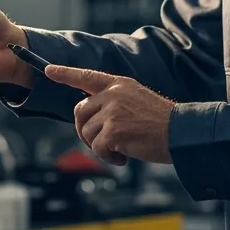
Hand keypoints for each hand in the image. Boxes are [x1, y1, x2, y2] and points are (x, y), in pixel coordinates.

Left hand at [43, 65, 174, 166]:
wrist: (181, 132)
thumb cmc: (161, 122)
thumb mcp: (136, 100)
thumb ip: (113, 103)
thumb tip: (90, 118)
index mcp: (118, 84)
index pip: (86, 76)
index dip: (65, 74)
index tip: (48, 70)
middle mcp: (112, 94)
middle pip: (79, 112)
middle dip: (85, 130)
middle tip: (102, 143)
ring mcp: (112, 111)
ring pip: (86, 132)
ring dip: (99, 147)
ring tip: (119, 151)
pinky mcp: (113, 130)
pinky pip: (97, 148)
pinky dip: (107, 157)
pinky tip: (123, 158)